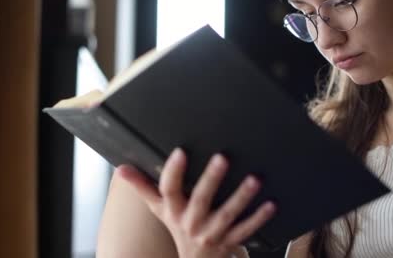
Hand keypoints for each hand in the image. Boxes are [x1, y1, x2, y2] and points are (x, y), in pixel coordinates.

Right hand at [116, 148, 275, 257]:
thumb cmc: (177, 227)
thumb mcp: (160, 209)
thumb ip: (143, 187)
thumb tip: (121, 168)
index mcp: (173, 211)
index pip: (169, 190)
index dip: (174, 171)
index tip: (180, 151)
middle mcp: (191, 223)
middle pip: (200, 200)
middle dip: (211, 179)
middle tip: (222, 158)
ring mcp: (212, 234)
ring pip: (228, 215)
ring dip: (241, 197)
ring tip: (254, 179)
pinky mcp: (230, 242)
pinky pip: (246, 230)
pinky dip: (259, 218)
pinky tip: (271, 204)